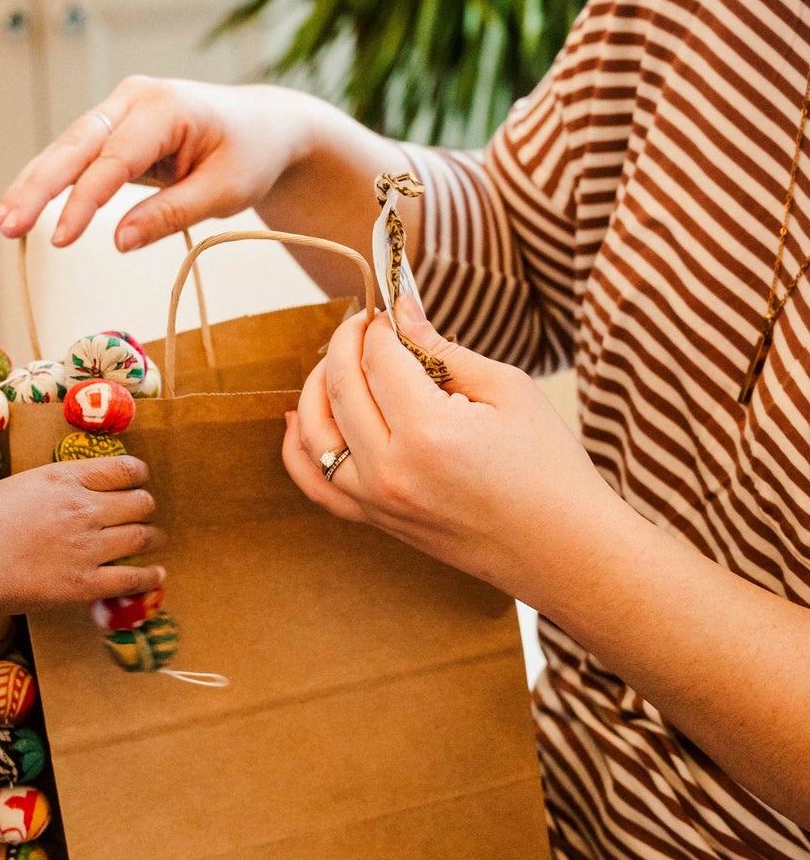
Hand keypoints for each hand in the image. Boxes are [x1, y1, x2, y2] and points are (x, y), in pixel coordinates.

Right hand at [0, 78, 317, 250]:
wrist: (264, 124)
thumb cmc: (251, 154)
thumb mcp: (226, 191)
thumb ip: (172, 213)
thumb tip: (118, 242)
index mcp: (164, 107)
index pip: (114, 159)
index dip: (84, 201)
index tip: (60, 239)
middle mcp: (134, 98)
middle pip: (75, 144)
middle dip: (37, 186)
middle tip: (5, 224)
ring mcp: (119, 108)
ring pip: (66, 148)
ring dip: (32, 185)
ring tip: (1, 222)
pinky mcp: (113, 127)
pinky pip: (75, 155)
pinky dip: (49, 180)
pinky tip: (21, 206)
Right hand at [0, 454, 165, 615]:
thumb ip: (12, 491)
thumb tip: (2, 497)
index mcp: (61, 478)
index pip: (122, 469)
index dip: (137, 476)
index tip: (138, 481)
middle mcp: (82, 508)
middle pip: (139, 503)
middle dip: (144, 508)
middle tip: (142, 515)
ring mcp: (87, 546)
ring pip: (142, 537)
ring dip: (151, 539)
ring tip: (153, 542)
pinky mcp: (83, 584)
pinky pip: (132, 579)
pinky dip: (148, 577)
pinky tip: (155, 576)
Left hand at [281, 296, 619, 606]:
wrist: (562, 550)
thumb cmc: (548, 469)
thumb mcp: (508, 390)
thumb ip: (444, 350)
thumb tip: (402, 312)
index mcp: (429, 432)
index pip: (379, 358)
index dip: (382, 325)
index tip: (392, 309)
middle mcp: (391, 469)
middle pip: (341, 386)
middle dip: (347, 343)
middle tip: (366, 325)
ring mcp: (377, 501)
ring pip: (315, 430)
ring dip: (318, 385)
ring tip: (341, 360)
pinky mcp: (376, 521)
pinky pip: (315, 483)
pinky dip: (298, 448)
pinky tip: (299, 417)